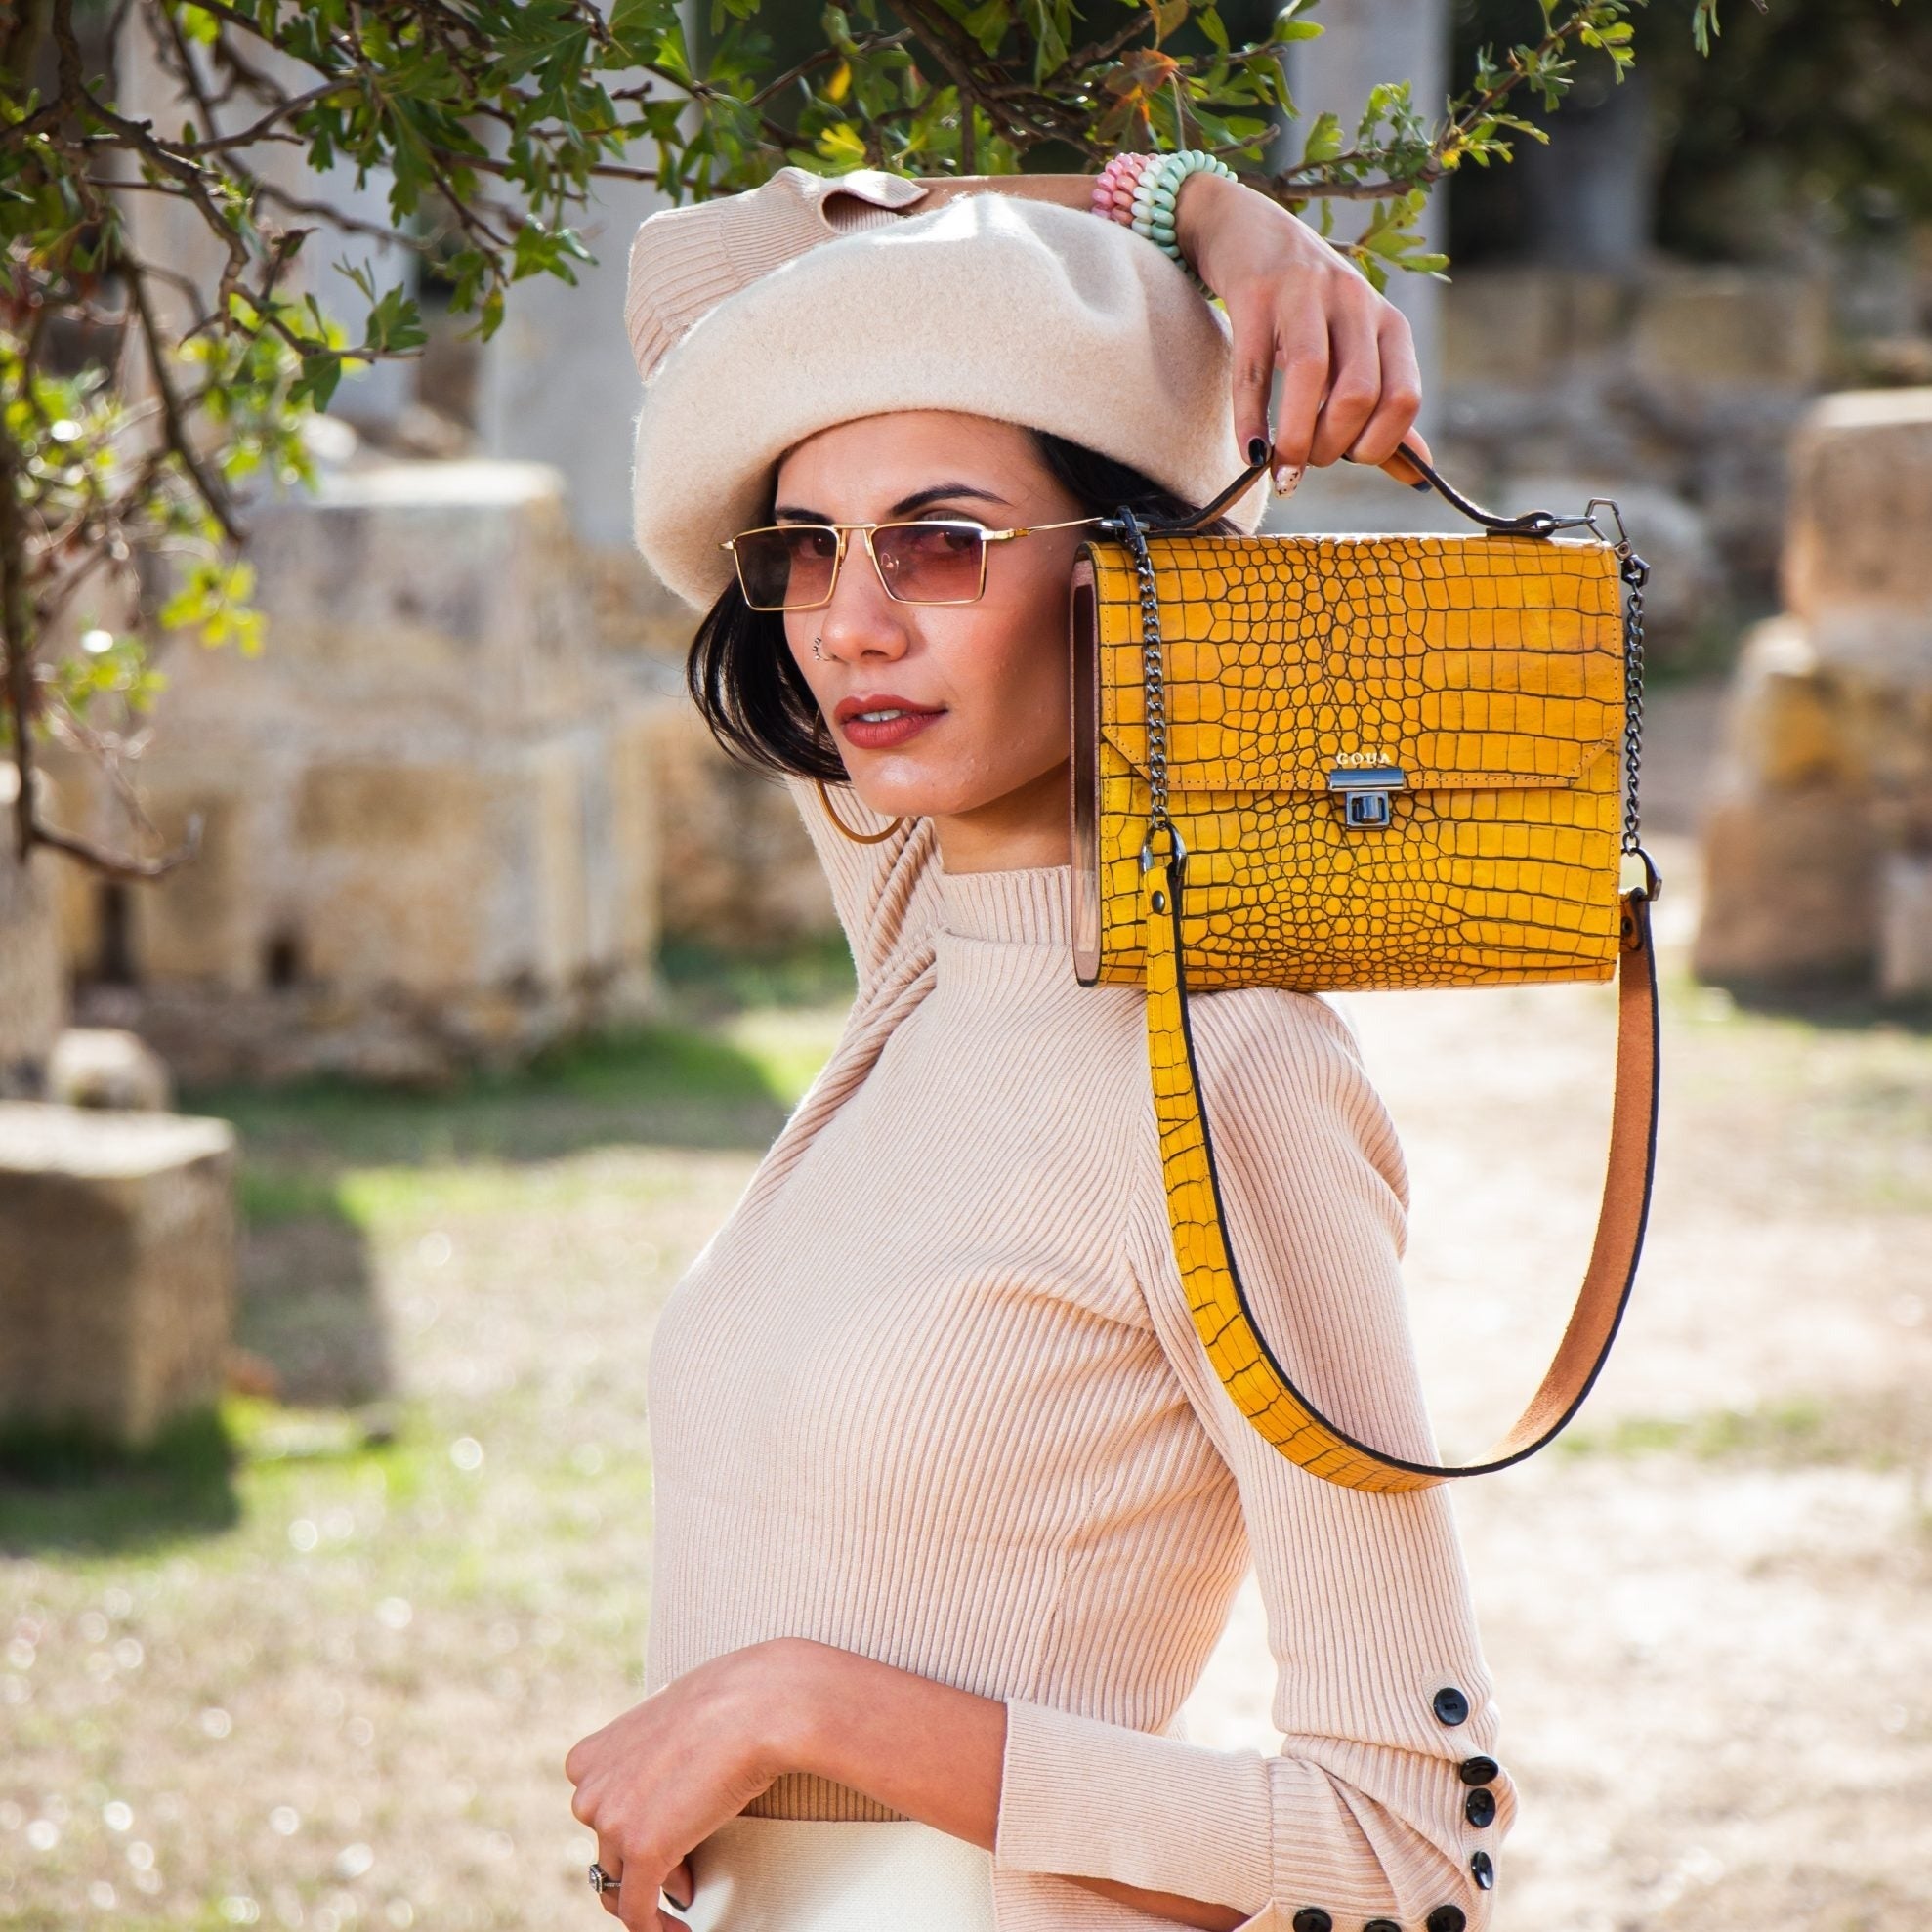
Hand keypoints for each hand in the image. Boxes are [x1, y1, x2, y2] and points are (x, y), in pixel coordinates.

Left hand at [564, 1642, 796, 1929]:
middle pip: (608, 1847)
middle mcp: (590, 1789)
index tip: (662, 1831)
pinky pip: (638, 1912)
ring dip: (657, 1887)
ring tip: (689, 1886)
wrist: (759, 1703)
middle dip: (646, 1856)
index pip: (597, 1812)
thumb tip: (666, 1784)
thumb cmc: (728, 1700)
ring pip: (622, 1882)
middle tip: (684, 1860)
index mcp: (590, 1756)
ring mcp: (612, 1821)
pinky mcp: (644, 1852)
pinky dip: (658, 1929)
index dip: (629, 1826)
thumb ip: (649, 1754)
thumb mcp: (667, 1721)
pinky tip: (678, 1930)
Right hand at [1173, 170, 1433, 496]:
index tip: (1345, 458)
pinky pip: (1253, 369)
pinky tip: (1250, 453)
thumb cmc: (1305, 308)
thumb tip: (1420, 474)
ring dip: (1296, 438)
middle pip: (1360, 392)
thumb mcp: (1353, 349)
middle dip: (1332, 446)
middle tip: (1305, 463)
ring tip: (1280, 468)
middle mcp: (1354, 302)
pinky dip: (1251, 420)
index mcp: (1387, 323)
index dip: (1378, 444)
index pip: (1404, 397)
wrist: (1247, 231)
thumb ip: (1383, 411)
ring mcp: (1304, 294)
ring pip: (1311, 376)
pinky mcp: (1255, 294)